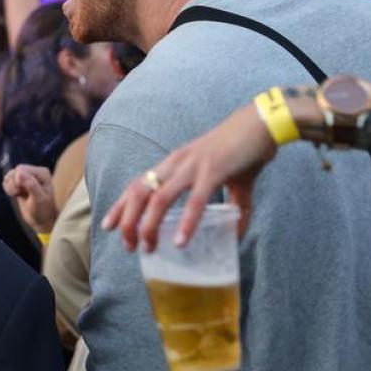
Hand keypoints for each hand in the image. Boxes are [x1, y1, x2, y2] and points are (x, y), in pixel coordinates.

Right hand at [3, 164, 58, 234]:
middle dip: (13, 184)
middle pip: (14, 171)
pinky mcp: (21, 181)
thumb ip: (31, 185)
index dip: (17, 181)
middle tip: (19, 194)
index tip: (21, 193)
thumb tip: (19, 173)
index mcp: (42, 173)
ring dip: (10, 186)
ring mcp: (28, 176)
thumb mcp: (38, 200)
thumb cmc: (43, 211)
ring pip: (10, 175)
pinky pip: (8, 179)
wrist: (42, 220)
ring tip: (18, 195)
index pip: (21, 169)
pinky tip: (16, 194)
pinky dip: (8, 188)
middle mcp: (35, 172)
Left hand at [101, 104, 276, 252]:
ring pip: (159, 198)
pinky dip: (186, 222)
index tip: (108, 226)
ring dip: (149, 225)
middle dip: (127, 221)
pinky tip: (180, 241)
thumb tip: (235, 235)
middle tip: (128, 246)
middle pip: (139, 193)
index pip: (138, 184)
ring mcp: (192, 166)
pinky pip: (195, 200)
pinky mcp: (213, 171)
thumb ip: (230, 207)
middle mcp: (176, 163)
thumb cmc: (243, 151)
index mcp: (174, 163)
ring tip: (148, 248)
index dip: (120, 205)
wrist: (262, 122)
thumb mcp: (228, 180)